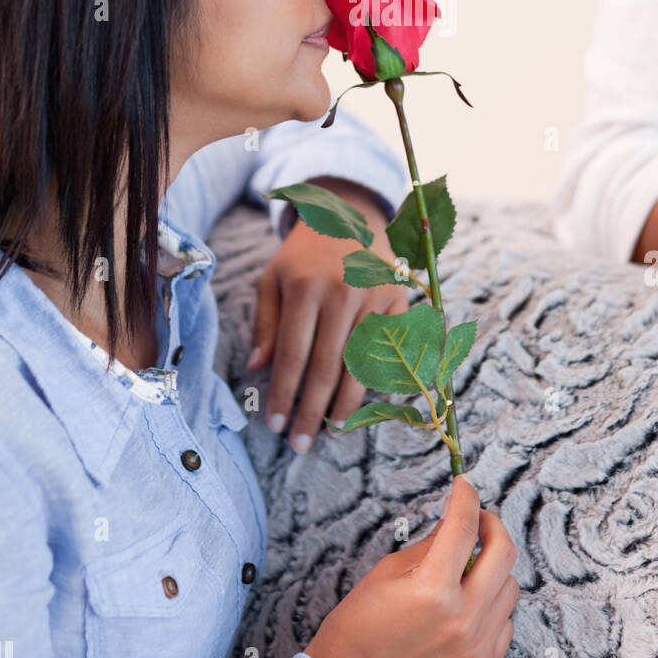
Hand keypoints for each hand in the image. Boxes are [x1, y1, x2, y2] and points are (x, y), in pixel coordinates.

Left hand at [247, 177, 408, 451]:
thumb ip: (265, 324)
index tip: (274, 425)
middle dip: (311, 411)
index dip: (283, 394)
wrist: (348, 214)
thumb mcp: (273, 278)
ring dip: (345, 404)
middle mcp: (341, 292)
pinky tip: (365, 403)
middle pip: (325, 367)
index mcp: (304, 286)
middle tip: (300, 444)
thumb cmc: (303, 254)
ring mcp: (374, 296)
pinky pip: (390, 350)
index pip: (292, 354)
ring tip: (330, 432)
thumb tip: (258, 369)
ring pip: (360, 364)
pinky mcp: (399, 299)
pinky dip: (378, 379)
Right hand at [303, 476, 518, 657]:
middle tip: (476, 518)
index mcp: (432, 590)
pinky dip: (491, 603)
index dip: (465, 496)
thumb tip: (455, 518)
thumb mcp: (389, 571)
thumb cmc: (362, 626)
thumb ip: (430, 544)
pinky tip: (469, 601)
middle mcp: (461, 618)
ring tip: (467, 567)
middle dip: (490, 524)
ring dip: (492, 568)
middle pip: (503, 552)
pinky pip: (505, 619)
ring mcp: (476, 644)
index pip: (463, 526)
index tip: (463, 485)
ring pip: (509, 585)